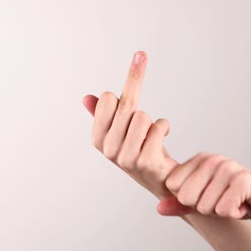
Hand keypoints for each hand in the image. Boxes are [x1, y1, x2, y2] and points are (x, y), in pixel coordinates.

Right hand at [82, 51, 181, 199]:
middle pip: (126, 104)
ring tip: (149, 132)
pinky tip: (162, 135)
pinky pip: (158, 128)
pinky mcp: (147, 161)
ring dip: (151, 120)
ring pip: (142, 116)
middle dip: (135, 84)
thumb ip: (101, 114)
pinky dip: (164, 127)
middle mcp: (110, 149)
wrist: (157, 178)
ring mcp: (127, 157)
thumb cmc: (137, 151)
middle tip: (140, 71)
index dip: (119, 93)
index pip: (106, 99)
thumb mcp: (116, 132)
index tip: (129, 88)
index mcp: (98, 138)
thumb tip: (87, 98)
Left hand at [158, 152, 250, 227]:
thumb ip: (179, 204)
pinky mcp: (242, 180)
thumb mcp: (201, 202)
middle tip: (222, 200)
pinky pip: (222, 209)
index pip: (173, 187)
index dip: (188, 200)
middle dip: (204, 207)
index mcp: (198, 160)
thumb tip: (159, 208)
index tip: (207, 195)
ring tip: (233, 201)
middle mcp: (211, 160)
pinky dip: (233, 213)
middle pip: (186, 197)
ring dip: (220, 211)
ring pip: (204, 206)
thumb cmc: (232, 199)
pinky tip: (243, 204)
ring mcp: (227, 167)